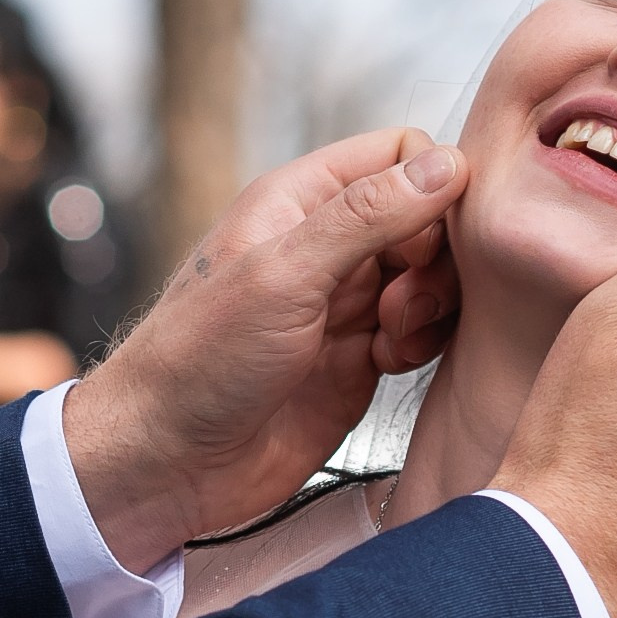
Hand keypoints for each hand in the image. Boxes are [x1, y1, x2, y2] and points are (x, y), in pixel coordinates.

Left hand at [61, 129, 468, 572]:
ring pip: (431, 276)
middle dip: (434, 258)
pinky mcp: (360, 358)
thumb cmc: (199, 361)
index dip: (430, 190)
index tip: (419, 243)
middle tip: (399, 305)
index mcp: (300, 200)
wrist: (169, 463)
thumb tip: (447, 166)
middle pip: (427, 218)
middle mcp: (328, 245)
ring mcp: (347, 303)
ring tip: (391, 340)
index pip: (400, 154)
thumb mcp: (284, 274)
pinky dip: (422, 344)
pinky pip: (422, 331)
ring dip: (430, 305)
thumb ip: (368, 216)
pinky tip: (388, 365)